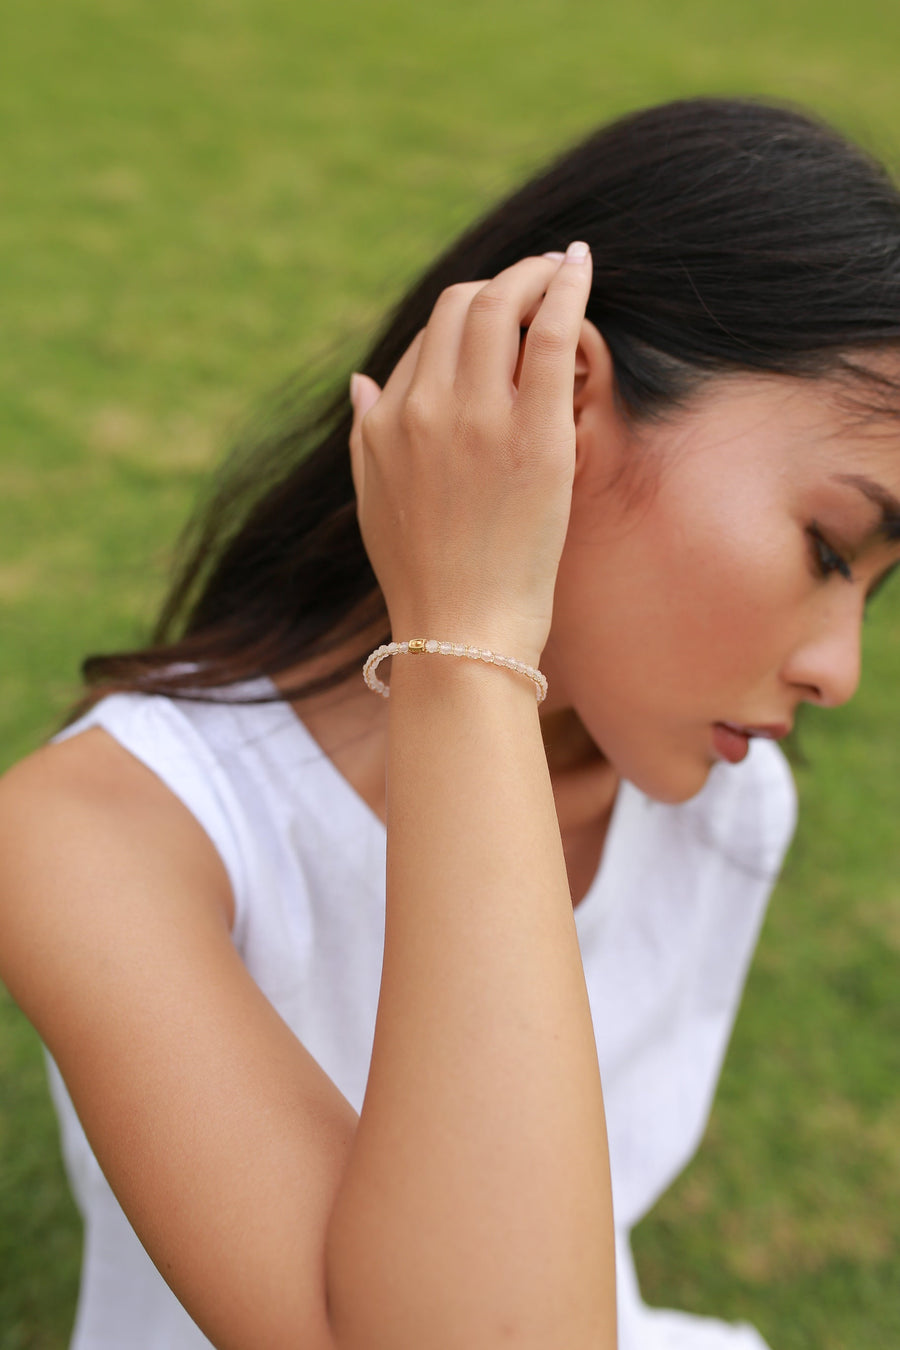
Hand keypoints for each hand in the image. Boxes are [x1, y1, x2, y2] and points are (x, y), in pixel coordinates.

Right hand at [348, 243, 592, 666]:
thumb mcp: (373, 502)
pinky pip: (550, 334)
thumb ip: (365, 435)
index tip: (503, 318)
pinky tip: (581, 265)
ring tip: (562, 266)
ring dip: (534, 273)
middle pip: (459, 306)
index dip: (469, 319)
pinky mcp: (534, 435)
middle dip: (501, 281)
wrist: (460, 633)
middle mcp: (423, 408)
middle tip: (537, 277)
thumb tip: (362, 380)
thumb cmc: (425, 579)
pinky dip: (565, 287)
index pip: (428, 339)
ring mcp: (478, 418)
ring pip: (499, 305)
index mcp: (384, 423)